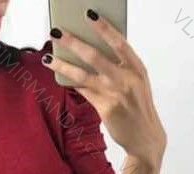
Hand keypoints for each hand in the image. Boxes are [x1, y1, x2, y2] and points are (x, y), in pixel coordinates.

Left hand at [43, 10, 166, 169]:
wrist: (145, 137)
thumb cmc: (138, 108)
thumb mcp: (136, 84)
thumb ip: (120, 69)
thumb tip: (92, 54)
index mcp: (137, 68)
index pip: (119, 42)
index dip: (103, 27)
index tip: (89, 14)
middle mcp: (126, 79)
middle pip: (95, 56)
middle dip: (73, 42)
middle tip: (57, 32)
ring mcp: (115, 94)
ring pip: (83, 75)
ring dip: (63, 65)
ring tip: (48, 58)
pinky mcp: (105, 109)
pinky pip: (84, 92)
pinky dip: (72, 84)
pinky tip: (61, 77)